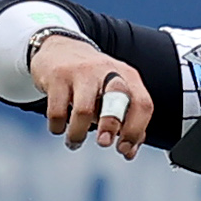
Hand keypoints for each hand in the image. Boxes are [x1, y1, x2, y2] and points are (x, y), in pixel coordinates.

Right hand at [30, 30, 150, 160]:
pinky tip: (59, 127)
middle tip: (104, 143)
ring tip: (74, 141)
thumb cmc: (92, 81)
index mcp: (127, 77)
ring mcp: (81, 72)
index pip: (142, 103)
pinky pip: (57, 111)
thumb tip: (128, 152)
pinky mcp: (57, 76)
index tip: (123, 148)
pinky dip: (57, 126)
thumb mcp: (114, 95)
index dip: (136, 130)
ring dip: (78, 134)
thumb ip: (126, 122)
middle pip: (117, 98)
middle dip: (111, 125)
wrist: (60, 48)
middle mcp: (107, 71)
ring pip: (84, 110)